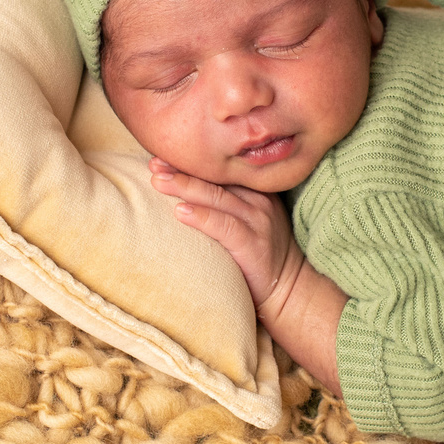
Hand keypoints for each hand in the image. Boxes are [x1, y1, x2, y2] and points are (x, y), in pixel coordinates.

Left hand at [148, 159, 303, 309]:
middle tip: (154, 163)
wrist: (289, 288)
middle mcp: (257, 200)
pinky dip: (201, 217)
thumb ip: (223, 205)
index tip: (161, 156)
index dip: (189, 162)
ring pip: (217, 197)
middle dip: (182, 170)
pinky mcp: (254, 243)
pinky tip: (181, 212)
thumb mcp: (245, 221)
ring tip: (159, 181)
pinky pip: (224, 226)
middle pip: (215, 179)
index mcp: (254, 190)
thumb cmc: (258, 255)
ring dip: (185, 187)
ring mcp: (257, 220)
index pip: (219, 171)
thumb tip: (180, 196)